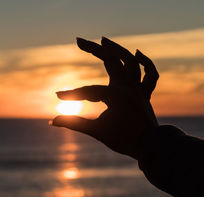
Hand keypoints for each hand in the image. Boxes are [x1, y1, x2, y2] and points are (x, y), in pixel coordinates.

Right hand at [51, 37, 158, 158]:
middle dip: (94, 49)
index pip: (89, 90)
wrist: (151, 148)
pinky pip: (149, 74)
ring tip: (103, 40)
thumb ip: (75, 123)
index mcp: (116, 96)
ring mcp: (138, 89)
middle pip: (111, 60)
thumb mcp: (97, 131)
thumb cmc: (124, 141)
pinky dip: (146, 63)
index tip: (57, 96)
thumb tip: (52, 121)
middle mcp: (128, 87)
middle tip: (78, 40)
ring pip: (130, 62)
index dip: (73, 94)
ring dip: (117, 49)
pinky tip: (137, 53)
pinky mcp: (144, 93)